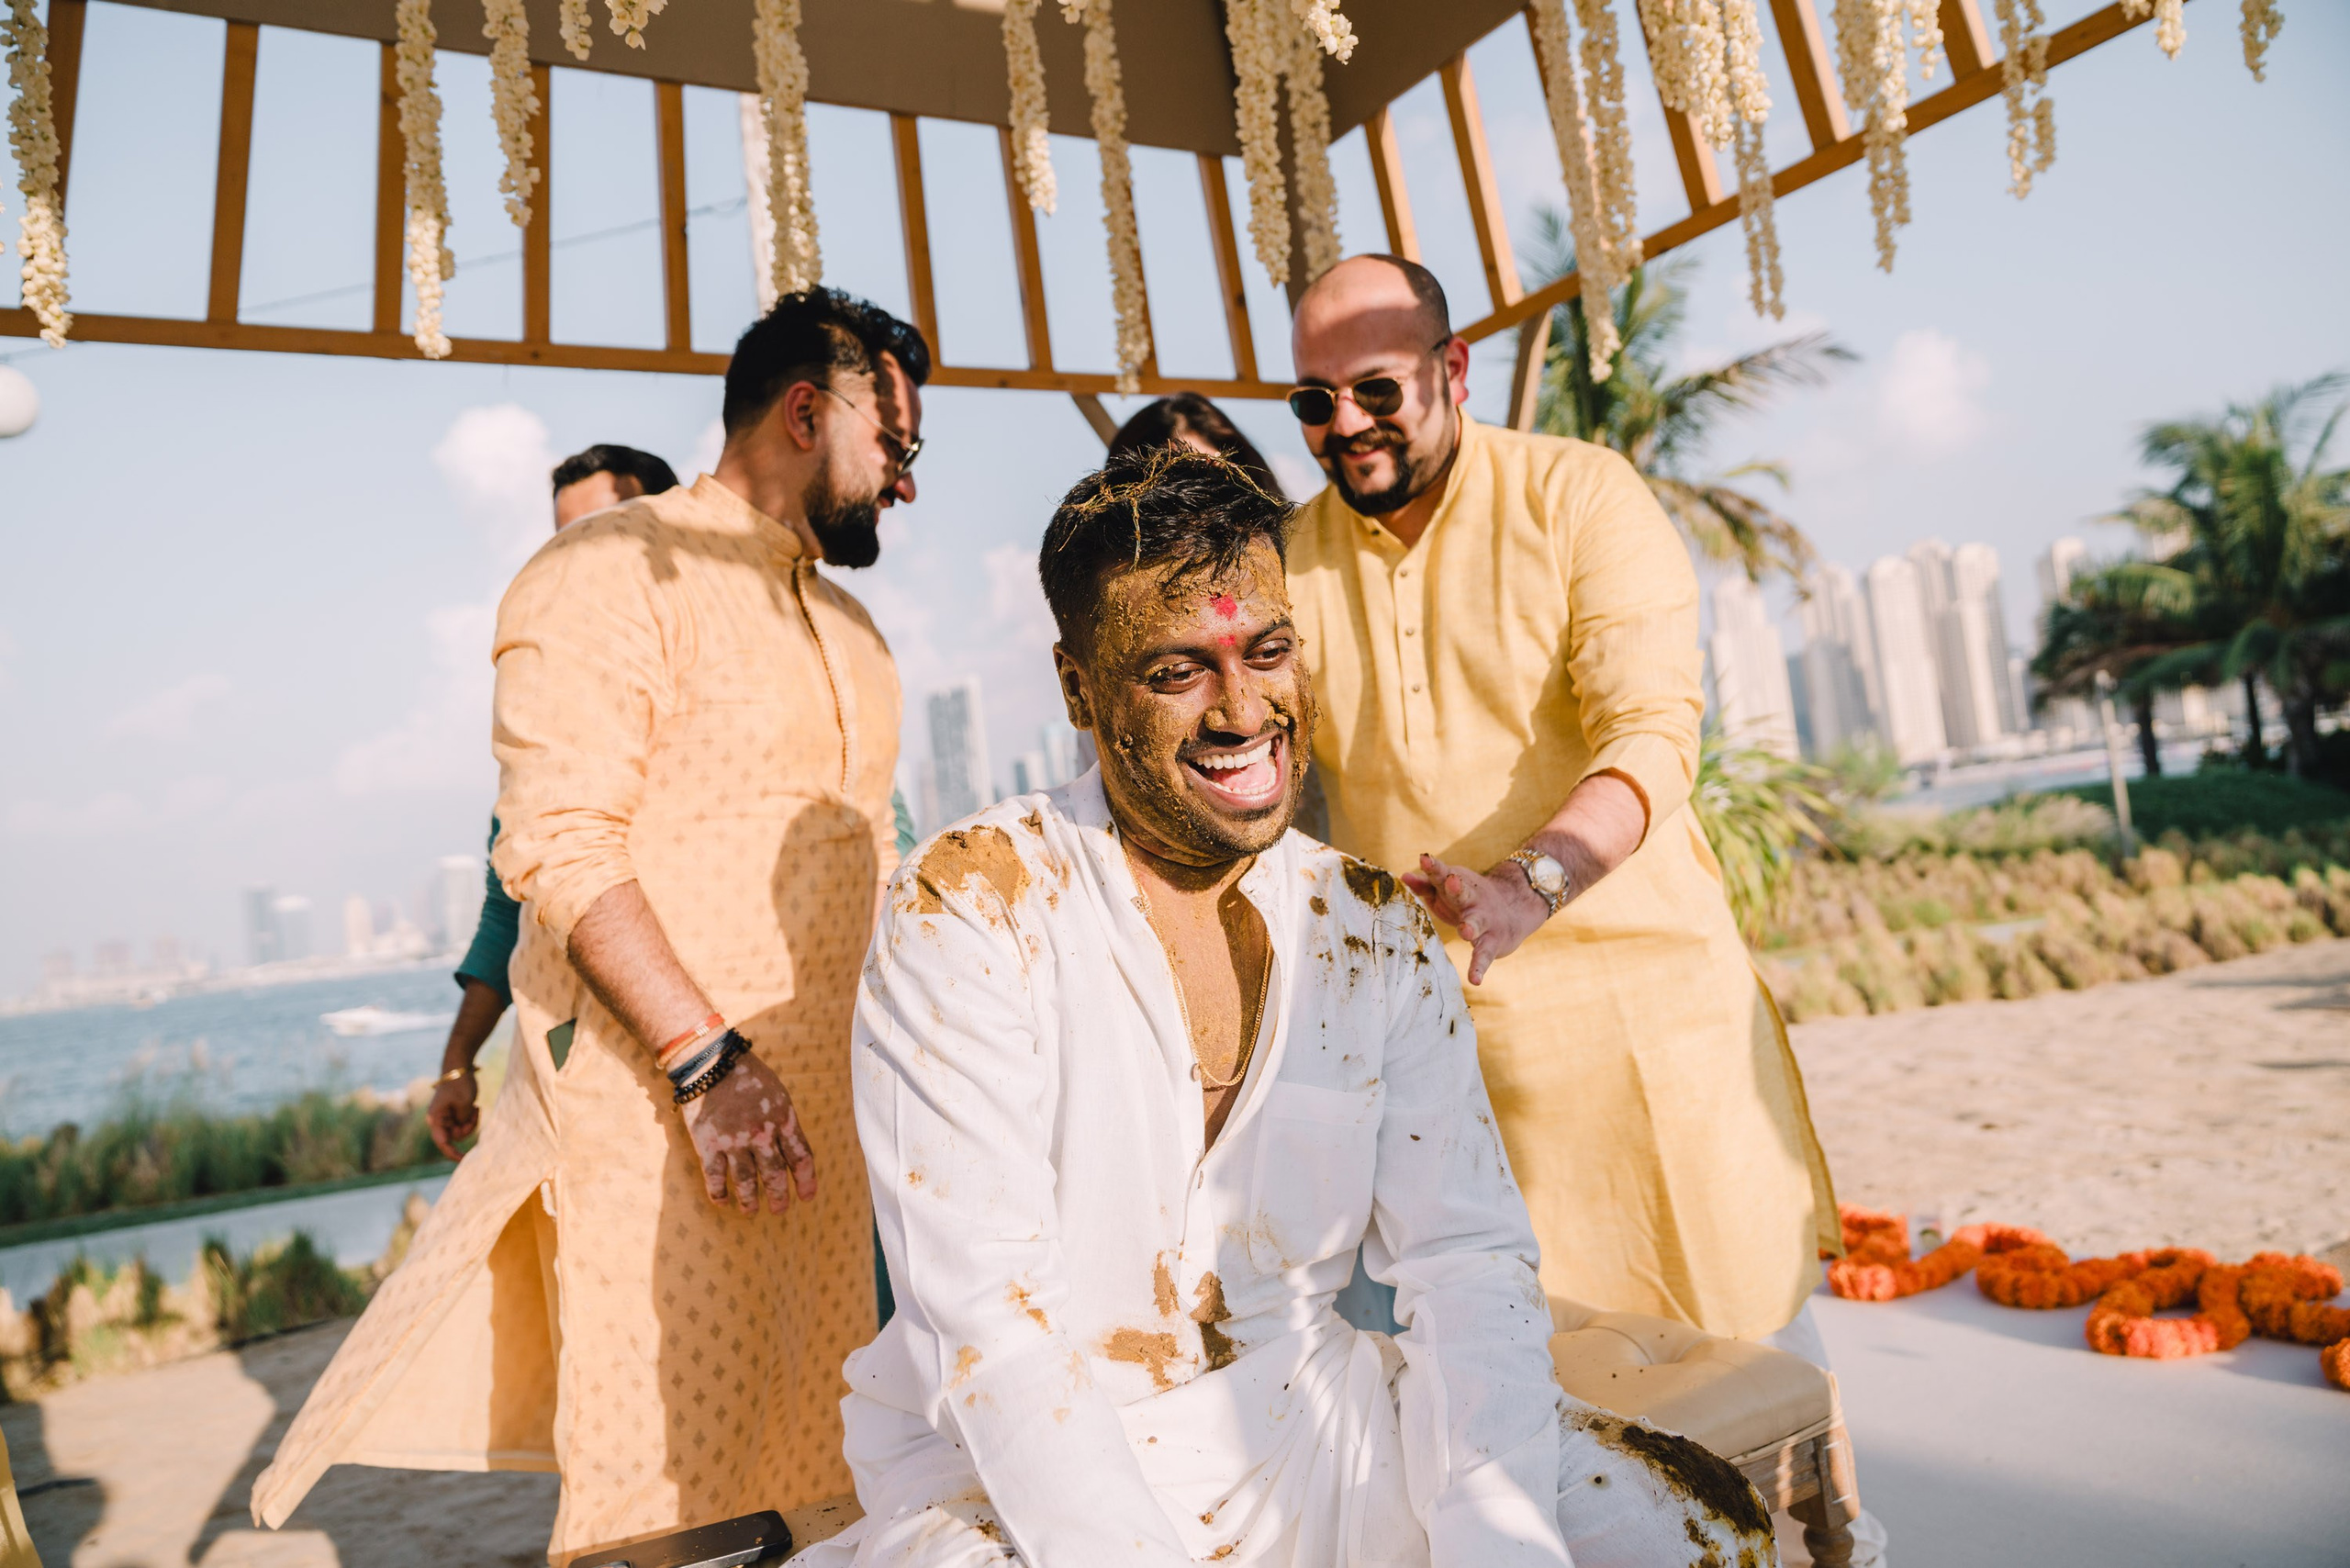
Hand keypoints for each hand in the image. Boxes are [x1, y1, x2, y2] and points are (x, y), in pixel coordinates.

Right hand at [425, 1070, 479, 1160]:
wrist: (459, 1068)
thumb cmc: (460, 1084)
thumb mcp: (465, 1104)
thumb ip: (463, 1121)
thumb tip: (461, 1134)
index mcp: (436, 1119)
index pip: (443, 1142)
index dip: (453, 1153)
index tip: (465, 1161)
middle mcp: (439, 1121)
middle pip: (456, 1137)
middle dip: (468, 1128)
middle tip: (476, 1112)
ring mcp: (446, 1118)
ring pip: (462, 1131)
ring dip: (472, 1122)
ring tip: (476, 1107)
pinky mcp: (454, 1115)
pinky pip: (465, 1124)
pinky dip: (472, 1118)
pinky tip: (475, 1106)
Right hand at [677, 1049, 818, 1215]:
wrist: (710, 1063)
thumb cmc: (747, 1074)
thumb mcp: (778, 1093)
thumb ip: (784, 1120)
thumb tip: (790, 1146)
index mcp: (783, 1119)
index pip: (801, 1157)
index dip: (806, 1180)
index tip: (807, 1196)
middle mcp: (761, 1135)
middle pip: (775, 1174)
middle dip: (780, 1196)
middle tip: (781, 1210)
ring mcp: (734, 1142)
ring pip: (746, 1182)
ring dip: (750, 1201)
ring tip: (752, 1212)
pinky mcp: (708, 1146)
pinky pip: (715, 1178)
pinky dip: (719, 1194)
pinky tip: (723, 1202)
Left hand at [1401, 853, 1549, 985]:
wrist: (1514, 909)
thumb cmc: (1468, 900)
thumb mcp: (1448, 890)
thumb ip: (1426, 885)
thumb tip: (1403, 876)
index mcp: (1457, 886)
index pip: (1442, 874)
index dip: (1434, 867)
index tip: (1424, 859)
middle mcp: (1472, 901)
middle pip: (1463, 893)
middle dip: (1456, 887)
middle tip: (1451, 881)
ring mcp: (1484, 921)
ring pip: (1476, 923)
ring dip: (1471, 926)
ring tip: (1465, 931)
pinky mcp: (1492, 942)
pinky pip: (1484, 956)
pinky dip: (1479, 968)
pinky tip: (1475, 980)